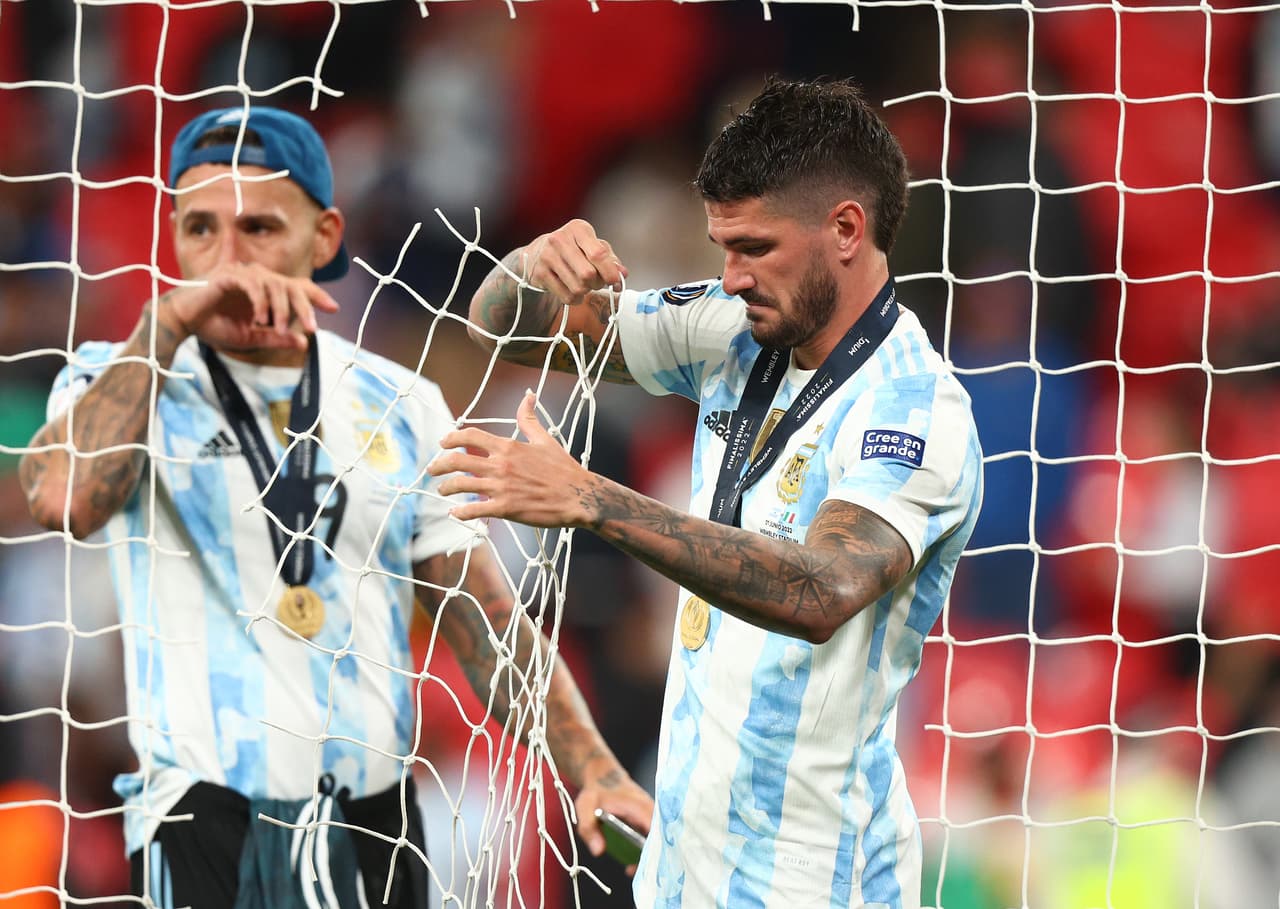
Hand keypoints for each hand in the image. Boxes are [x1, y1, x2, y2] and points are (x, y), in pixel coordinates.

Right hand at [159, 262, 339, 351]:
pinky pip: (253, 285)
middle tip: (311, 327)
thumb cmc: (214, 326)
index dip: (316, 295)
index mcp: (265, 289)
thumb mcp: (251, 338)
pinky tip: (261, 320)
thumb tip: (304, 343)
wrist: (182, 322)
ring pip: (274, 285)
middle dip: (304, 307)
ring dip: (280, 309)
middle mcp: (257, 277)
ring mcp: (243, 273)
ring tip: (277, 328)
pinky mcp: (228, 274)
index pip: (296, 287)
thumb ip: (276, 339)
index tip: (334, 308)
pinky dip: (261, 302)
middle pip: (291, 285)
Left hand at [429, 392, 599, 527]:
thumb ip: (529, 419)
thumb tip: (528, 395)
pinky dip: (460, 512)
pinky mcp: (505, 508)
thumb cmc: (564, 469)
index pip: (470, 436)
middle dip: (439, 464)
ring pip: (460, 485)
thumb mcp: (545, 440)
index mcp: (509, 446)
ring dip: (446, 488)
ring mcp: (501, 487)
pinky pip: (473, 510)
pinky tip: (454, 513)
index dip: (451, 438)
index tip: (443, 443)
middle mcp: (501, 465)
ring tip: (442, 490)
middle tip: (432, 469)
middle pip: (457, 460)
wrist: (579, 496)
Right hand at [520, 219, 627, 305]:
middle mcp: (560, 239)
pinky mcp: (540, 273)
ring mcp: (547, 256)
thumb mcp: (592, 247)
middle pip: (588, 274)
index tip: (614, 281)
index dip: (610, 272)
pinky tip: (572, 291)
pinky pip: (566, 296)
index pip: (598, 254)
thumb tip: (622, 274)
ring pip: (578, 287)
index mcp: (578, 228)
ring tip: (582, 284)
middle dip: (597, 284)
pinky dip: (575, 299)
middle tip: (595, 283)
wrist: (536, 254)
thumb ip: (610, 260)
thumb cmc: (572, 250)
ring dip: (585, 292)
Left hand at [573, 770, 653, 874]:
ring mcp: (650, 815)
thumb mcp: (585, 807)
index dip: (653, 850)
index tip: (642, 866)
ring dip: (648, 855)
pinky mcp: (647, 820)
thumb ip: (589, 828)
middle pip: (660, 837)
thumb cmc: (596, 791)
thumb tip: (598, 851)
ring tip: (630, 868)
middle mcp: (650, 811)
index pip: (656, 831)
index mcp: (639, 807)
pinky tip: (631, 861)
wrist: (603, 776)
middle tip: (632, 870)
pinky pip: (652, 836)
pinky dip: (645, 849)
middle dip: (651, 857)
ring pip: (658, 838)